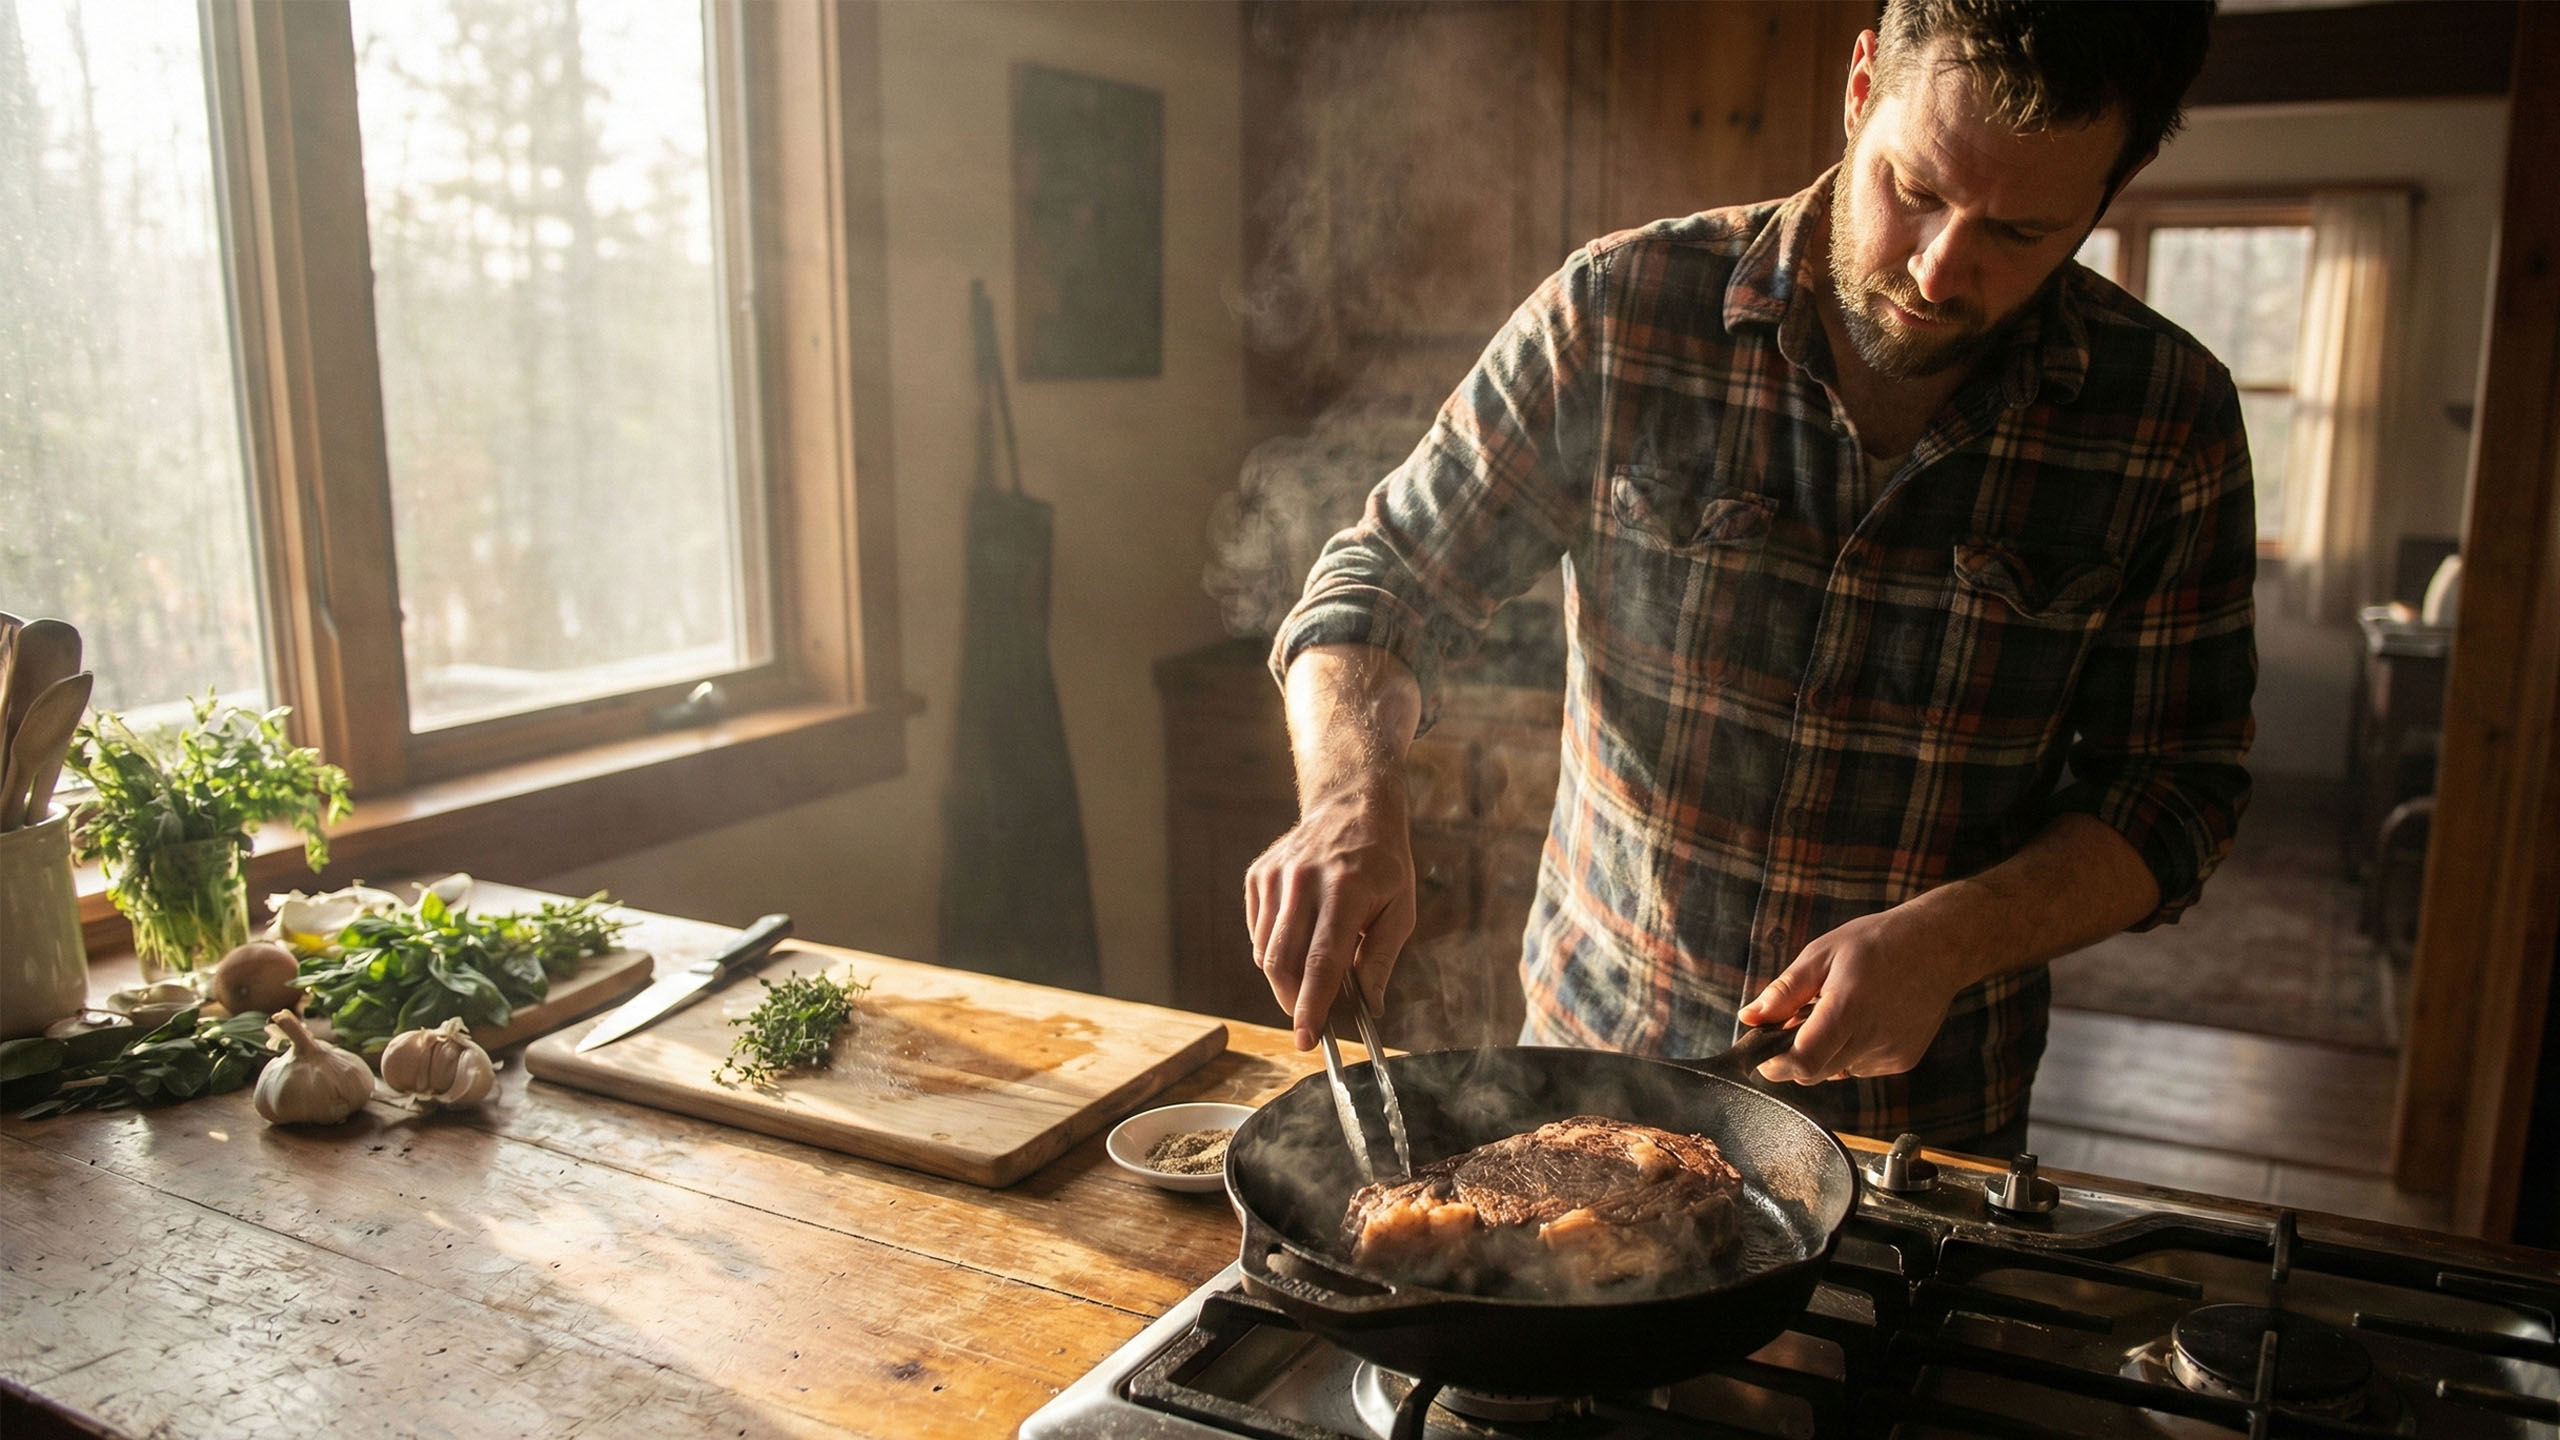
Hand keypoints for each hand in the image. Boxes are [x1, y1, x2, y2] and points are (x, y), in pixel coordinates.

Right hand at [1244, 780, 1415, 1049]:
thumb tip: (1368, 1007)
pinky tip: (1299, 940)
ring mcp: (1276, 876)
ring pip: (1265, 952)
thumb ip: (1381, 960)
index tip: (1307, 1038)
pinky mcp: (1258, 876)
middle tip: (1311, 1018)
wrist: (1352, 808)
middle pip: (1283, 962)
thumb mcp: (1400, 910)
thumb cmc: (1383, 864)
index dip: (1313, 1005)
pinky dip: (1274, 951)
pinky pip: (1258, 933)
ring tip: (1312, 974)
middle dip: (1293, 1001)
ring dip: (1285, 979)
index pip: (1322, 960)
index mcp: (1346, 889)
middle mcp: (1304, 881)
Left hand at [1735, 907, 1969, 1084]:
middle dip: (1795, 1057)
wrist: (1939, 946)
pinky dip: (1851, 1051)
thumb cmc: (1876, 943)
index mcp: (1848, 1009)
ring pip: (1836, 1071)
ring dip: (1826, 1051)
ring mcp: (1891, 1054)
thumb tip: (1749, 1018)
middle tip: (1798, 1021)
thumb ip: (1783, 992)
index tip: (1763, 1054)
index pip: (1804, 1062)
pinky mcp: (1904, 1060)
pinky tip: (1865, 1019)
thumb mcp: (1820, 955)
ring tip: (1839, 1011)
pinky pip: (1861, 1066)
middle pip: (1815, 1072)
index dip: (1776, 1065)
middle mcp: (1872, 1038)